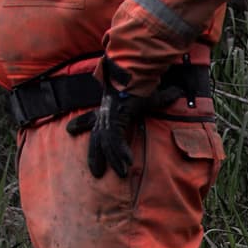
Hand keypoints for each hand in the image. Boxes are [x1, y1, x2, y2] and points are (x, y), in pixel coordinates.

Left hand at [65, 59, 180, 178]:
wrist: (137, 73)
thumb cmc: (143, 81)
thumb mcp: (152, 92)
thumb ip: (164, 96)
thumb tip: (178, 92)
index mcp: (109, 106)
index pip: (93, 117)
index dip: (81, 123)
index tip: (69, 129)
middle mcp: (105, 113)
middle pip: (96, 138)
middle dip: (94, 155)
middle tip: (96, 172)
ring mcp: (108, 117)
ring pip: (106, 144)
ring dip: (113, 160)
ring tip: (121, 174)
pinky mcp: (114, 119)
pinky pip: (115, 141)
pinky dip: (121, 153)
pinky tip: (127, 163)